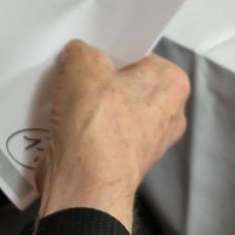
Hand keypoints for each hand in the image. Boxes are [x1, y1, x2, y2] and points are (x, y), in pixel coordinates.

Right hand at [37, 41, 189, 233]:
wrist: (85, 183)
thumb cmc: (95, 118)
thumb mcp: (81, 63)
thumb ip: (82, 51)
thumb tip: (79, 59)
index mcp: (172, 84)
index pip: (141, 57)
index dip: (112, 55)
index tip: (89, 60)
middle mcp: (170, 115)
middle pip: (128, 86)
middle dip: (102, 84)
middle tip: (74, 78)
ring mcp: (151, 145)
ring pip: (115, 114)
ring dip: (91, 110)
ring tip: (63, 103)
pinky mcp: (128, 166)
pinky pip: (105, 138)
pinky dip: (87, 133)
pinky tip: (63, 127)